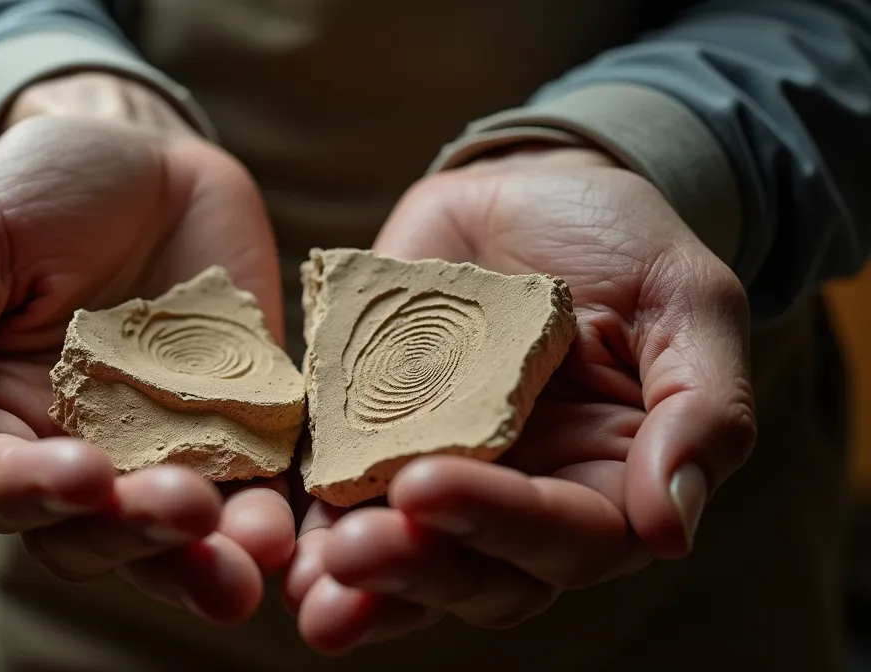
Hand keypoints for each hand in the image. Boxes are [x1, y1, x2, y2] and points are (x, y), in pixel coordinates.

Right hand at [0, 77, 293, 624]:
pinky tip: (293, 529)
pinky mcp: (238, 436)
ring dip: (209, 558)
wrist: (144, 158)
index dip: (36, 492)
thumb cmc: (34, 193)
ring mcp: (161, 453)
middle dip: (137, 532)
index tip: (85, 473)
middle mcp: (74, 456)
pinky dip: (270, 519)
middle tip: (187, 509)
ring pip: (173, 539)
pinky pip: (255, 493)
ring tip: (253, 553)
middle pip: (90, 534)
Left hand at [285, 146, 757, 652]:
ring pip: (400, 552)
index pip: (564, 536)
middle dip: (410, 567)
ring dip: (351, 575)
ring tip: (302, 580)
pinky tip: (268, 535)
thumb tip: (672, 528)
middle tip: (350, 553)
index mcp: (604, 485)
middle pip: (472, 570)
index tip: (429, 490)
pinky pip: (331, 492)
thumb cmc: (623, 244)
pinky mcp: (364, 438)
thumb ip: (700, 410)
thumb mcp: (687, 304)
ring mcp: (434, 472)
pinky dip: (302, 518)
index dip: (499, 523)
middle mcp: (516, 500)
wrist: (529, 187)